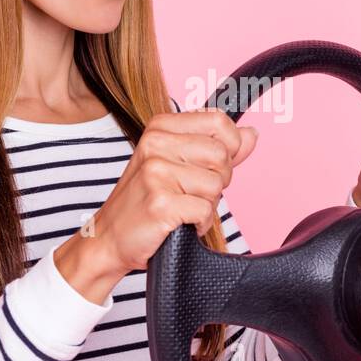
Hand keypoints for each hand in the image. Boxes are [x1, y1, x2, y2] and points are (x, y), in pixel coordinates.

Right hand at [92, 107, 259, 272]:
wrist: (109, 238)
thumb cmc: (145, 201)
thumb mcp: (177, 164)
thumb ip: (217, 148)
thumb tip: (251, 135)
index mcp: (160, 128)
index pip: (219, 122)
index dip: (229, 148)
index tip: (211, 166)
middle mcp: (155, 144)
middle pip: (222, 155)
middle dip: (218, 180)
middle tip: (191, 193)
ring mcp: (156, 173)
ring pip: (216, 185)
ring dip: (207, 205)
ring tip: (182, 208)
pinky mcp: (160, 203)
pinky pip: (205, 211)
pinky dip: (199, 224)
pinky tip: (181, 224)